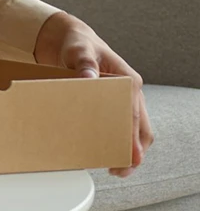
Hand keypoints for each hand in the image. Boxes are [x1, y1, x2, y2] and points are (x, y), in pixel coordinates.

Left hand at [34, 12, 152, 176]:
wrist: (69, 40)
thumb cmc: (77, 43)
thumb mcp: (78, 49)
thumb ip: (83, 61)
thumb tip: (88, 77)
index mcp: (128, 80)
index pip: (133, 112)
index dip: (132, 136)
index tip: (131, 155)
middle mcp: (130, 92)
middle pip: (140, 128)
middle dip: (134, 151)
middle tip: (120, 170)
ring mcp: (123, 100)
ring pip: (133, 131)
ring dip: (127, 150)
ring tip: (114, 168)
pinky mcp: (111, 106)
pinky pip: (119, 127)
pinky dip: (116, 141)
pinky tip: (104, 152)